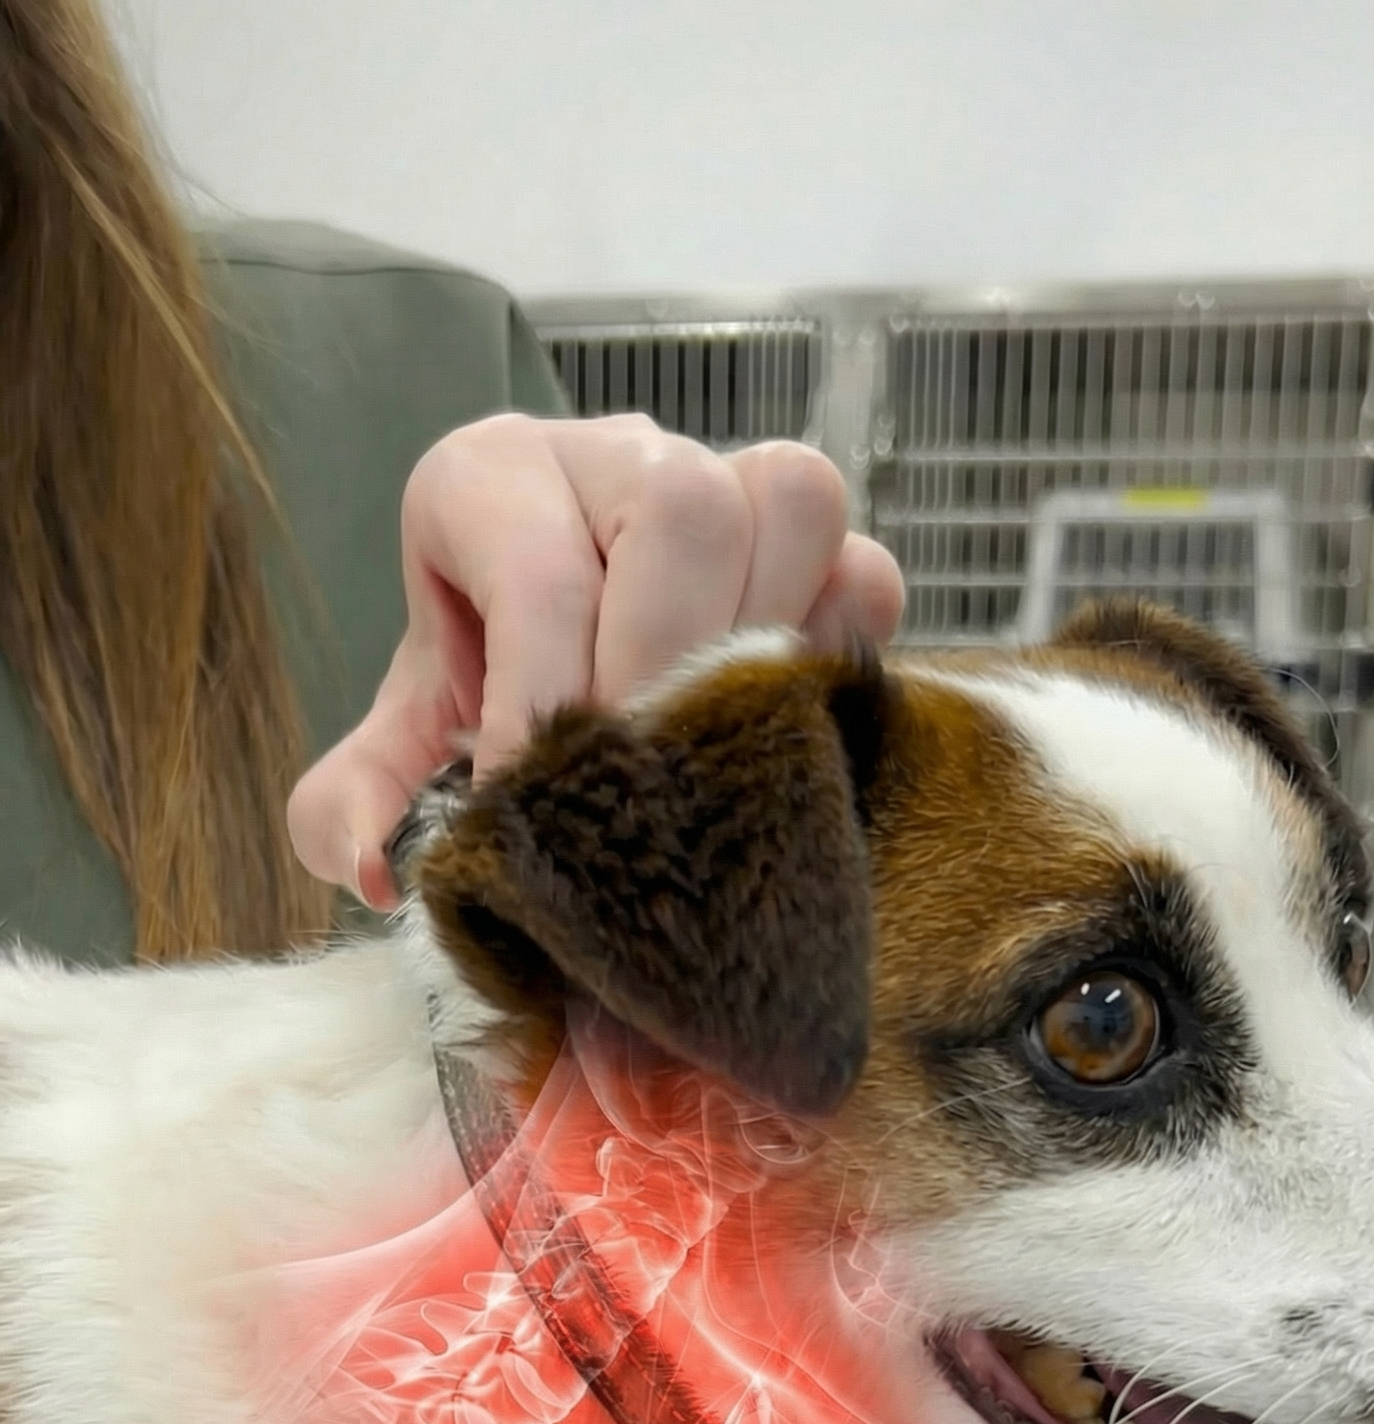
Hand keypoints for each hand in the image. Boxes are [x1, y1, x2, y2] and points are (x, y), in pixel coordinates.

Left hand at [287, 415, 905, 907]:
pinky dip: (832, 653)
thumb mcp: (398, 749)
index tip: (530, 803)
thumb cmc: (471, 697)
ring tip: (700, 750)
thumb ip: (357, 802)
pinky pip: (863, 571)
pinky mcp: (811, 547)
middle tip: (631, 785)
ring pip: (790, 501)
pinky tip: (771, 733)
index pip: (539, 570)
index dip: (542, 699)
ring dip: (758, 640)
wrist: (549, 675)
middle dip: (663, 669)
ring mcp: (726, 481)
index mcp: (490, 478)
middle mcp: (616, 454)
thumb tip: (376, 865)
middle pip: (685, 510)